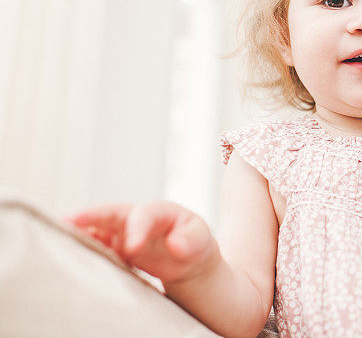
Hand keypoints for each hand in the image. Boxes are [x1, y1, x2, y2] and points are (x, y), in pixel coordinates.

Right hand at [62, 200, 218, 284]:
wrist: (185, 255)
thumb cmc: (193, 242)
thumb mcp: (200, 239)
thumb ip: (189, 240)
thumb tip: (175, 245)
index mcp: (158, 211)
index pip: (143, 214)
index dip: (137, 229)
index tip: (133, 248)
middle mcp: (134, 217)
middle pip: (108, 213)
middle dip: (89, 217)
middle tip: (67, 222)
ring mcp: (119, 231)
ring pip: (95, 229)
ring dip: (77, 233)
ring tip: (55, 239)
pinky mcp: (111, 246)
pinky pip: (92, 245)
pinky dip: (80, 249)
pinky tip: (65, 256)